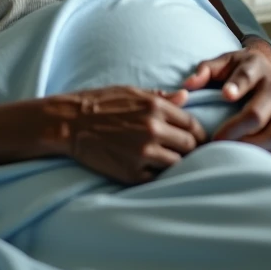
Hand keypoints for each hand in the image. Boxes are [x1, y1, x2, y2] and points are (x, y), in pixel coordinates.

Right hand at [46, 86, 206, 183]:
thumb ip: (161, 97)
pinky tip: (152, 167)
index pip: (193, 124)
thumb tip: (185, 97)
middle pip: (190, 145)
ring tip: (170, 160)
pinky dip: (158, 173)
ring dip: (177, 162)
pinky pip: (158, 177)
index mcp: (155, 107)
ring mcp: (143, 153)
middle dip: (192, 148)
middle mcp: (153, 130)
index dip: (199, 133)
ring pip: (178, 164)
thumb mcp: (132, 92)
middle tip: (189, 151)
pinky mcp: (132, 173)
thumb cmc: (101, 103)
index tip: (199, 138)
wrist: (71, 123)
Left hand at [185, 47, 270, 158]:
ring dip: (250, 149)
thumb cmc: (253, 74)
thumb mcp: (232, 61)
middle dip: (233, 131)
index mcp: (259, 69)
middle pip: (257, 115)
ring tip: (231, 155)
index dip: (236, 85)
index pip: (247, 76)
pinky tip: (254, 161)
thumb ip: (208, 69)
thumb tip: (188, 85)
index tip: (225, 95)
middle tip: (214, 142)